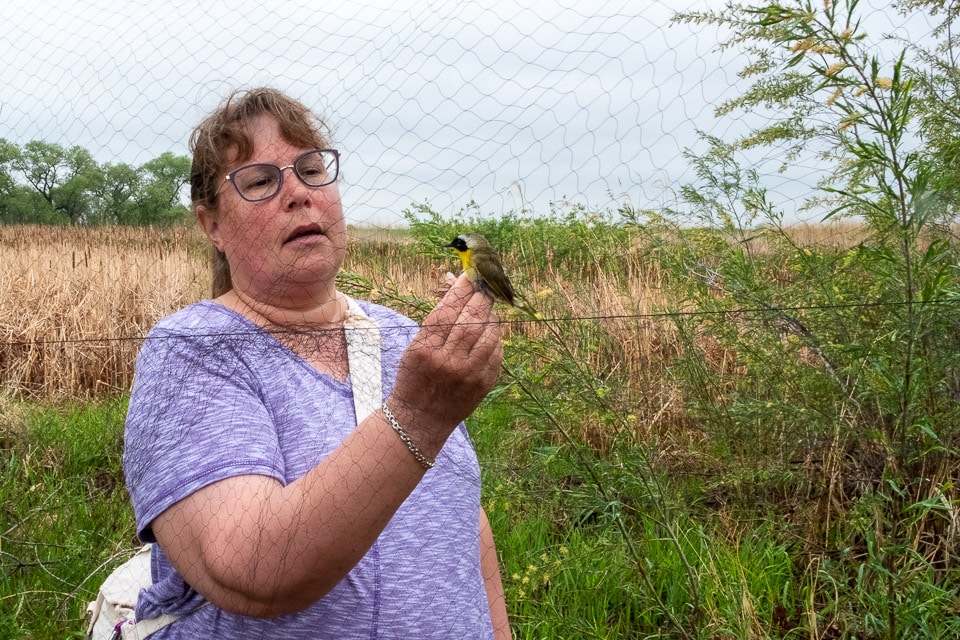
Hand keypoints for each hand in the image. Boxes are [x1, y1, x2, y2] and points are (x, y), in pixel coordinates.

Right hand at [388, 272, 502, 455]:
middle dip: (479, 298)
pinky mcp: (484, 384)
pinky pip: (497, 352)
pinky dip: (495, 337)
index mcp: (426, 349)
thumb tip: (453, 281)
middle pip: (471, 319)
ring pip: (489, 333)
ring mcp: (468, 374)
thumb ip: (437, 318)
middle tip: (482, 288)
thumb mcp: (416, 347)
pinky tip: (489, 333)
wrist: (421, 418)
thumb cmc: (415, 376)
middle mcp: (448, 361)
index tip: (468, 276)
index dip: (460, 289)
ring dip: (489, 317)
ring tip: (484, 311)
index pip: (447, 310)